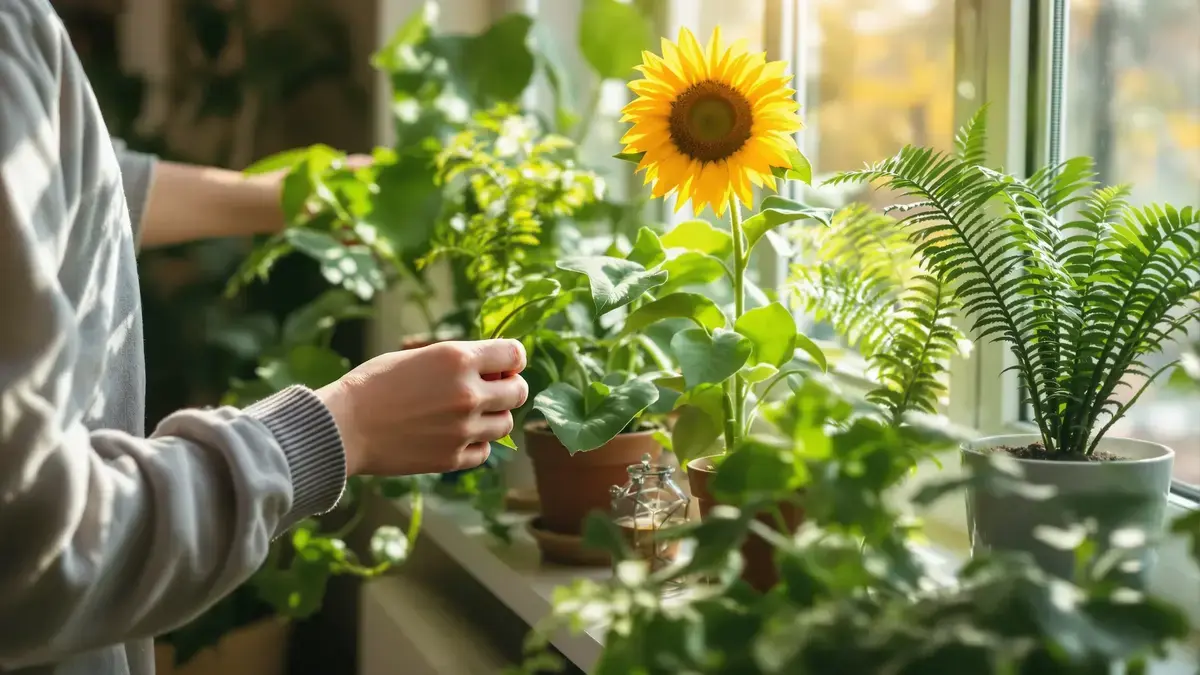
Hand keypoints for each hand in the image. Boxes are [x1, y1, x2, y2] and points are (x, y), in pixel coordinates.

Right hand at [316, 339, 527, 476]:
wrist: (344, 427)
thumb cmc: (373, 384)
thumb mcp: (419, 355)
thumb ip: (458, 361)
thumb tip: (491, 367)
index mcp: (459, 359)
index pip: (514, 354)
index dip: (512, 359)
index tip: (504, 366)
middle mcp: (468, 393)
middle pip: (519, 392)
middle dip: (509, 389)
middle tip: (492, 391)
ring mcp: (464, 429)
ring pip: (505, 424)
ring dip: (493, 418)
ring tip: (469, 415)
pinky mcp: (453, 458)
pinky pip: (484, 451)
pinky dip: (476, 444)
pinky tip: (455, 436)